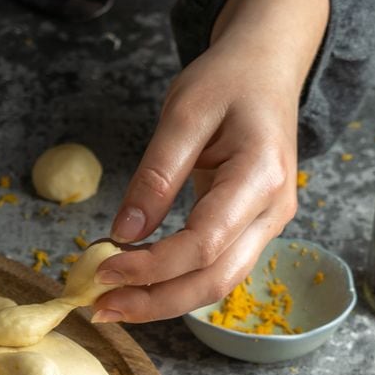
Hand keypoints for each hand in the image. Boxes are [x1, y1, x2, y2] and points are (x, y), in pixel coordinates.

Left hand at [92, 0, 329, 323]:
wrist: (269, 65)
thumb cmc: (228, 81)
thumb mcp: (183, 113)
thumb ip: (155, 175)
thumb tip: (123, 233)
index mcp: (260, 177)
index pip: (203, 243)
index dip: (151, 267)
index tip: (103, 270)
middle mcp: (273, 210)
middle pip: (215, 279)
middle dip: (155, 302)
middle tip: (100, 309)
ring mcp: (268, 223)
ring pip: (218, 282)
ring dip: (163, 300)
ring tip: (112, 303)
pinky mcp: (253, 227)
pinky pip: (216, 267)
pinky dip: (175, 281)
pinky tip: (137, 281)